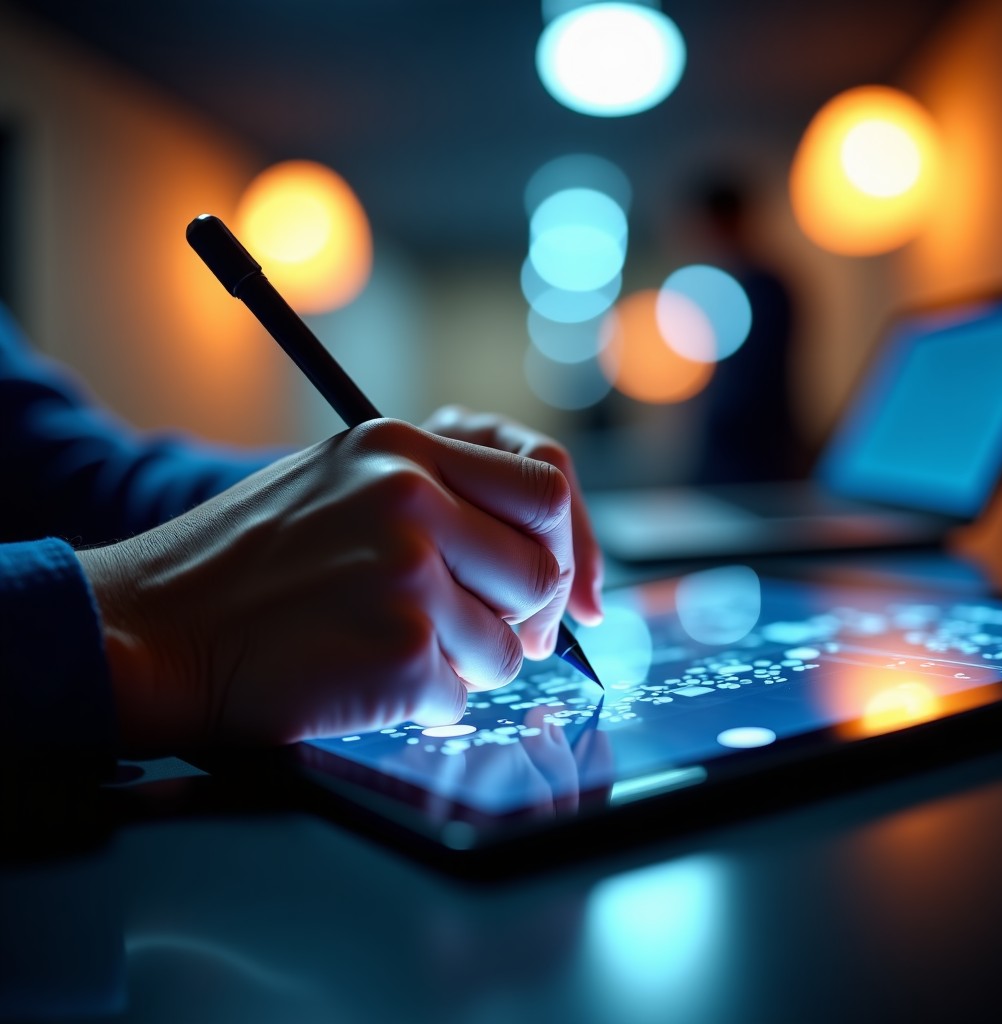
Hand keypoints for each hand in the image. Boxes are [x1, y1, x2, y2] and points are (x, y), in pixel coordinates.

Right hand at [78, 418, 586, 751]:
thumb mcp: (342, 482)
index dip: (573, 544)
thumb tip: (547, 547)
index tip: (576, 592)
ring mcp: (409, 576)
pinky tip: (364, 677)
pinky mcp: (400, 652)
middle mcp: (413, 500)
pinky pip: (459, 694)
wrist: (152, 627)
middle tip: (484, 632)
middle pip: (540, 571)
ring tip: (394, 647)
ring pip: (510, 645)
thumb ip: (442, 495)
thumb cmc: (248, 564)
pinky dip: (423, 699)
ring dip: (466, 663)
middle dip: (523, 616)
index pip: (547, 488)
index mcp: (403, 448)